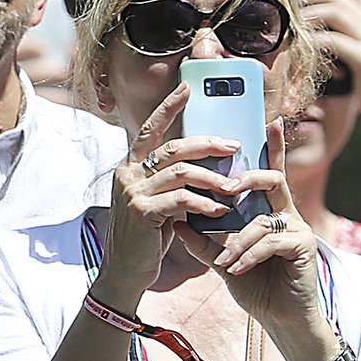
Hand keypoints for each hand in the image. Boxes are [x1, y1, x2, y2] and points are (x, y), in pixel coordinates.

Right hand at [95, 85, 241, 303]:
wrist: (124, 273)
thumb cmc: (145, 239)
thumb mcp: (156, 203)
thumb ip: (171, 182)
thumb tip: (204, 165)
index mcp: (130, 167)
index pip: (150, 129)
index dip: (168, 107)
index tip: (187, 87)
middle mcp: (127, 174)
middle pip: (173, 147)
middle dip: (208, 144)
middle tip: (234, 147)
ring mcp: (133, 192)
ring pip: (181, 172)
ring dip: (213, 178)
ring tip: (236, 187)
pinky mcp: (142, 212)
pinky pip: (181, 200)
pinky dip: (204, 204)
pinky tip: (221, 211)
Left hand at [186, 124, 333, 360]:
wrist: (281, 320)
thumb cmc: (256, 287)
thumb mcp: (224, 261)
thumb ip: (203, 241)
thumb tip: (176, 221)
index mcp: (268, 212)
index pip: (267, 173)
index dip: (271, 148)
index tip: (268, 121)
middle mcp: (287, 214)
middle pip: (272, 179)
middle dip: (248, 179)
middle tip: (227, 189)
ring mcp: (298, 230)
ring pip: (264, 218)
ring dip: (238, 241)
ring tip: (225, 262)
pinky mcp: (304, 247)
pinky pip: (271, 241)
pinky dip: (249, 254)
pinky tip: (237, 269)